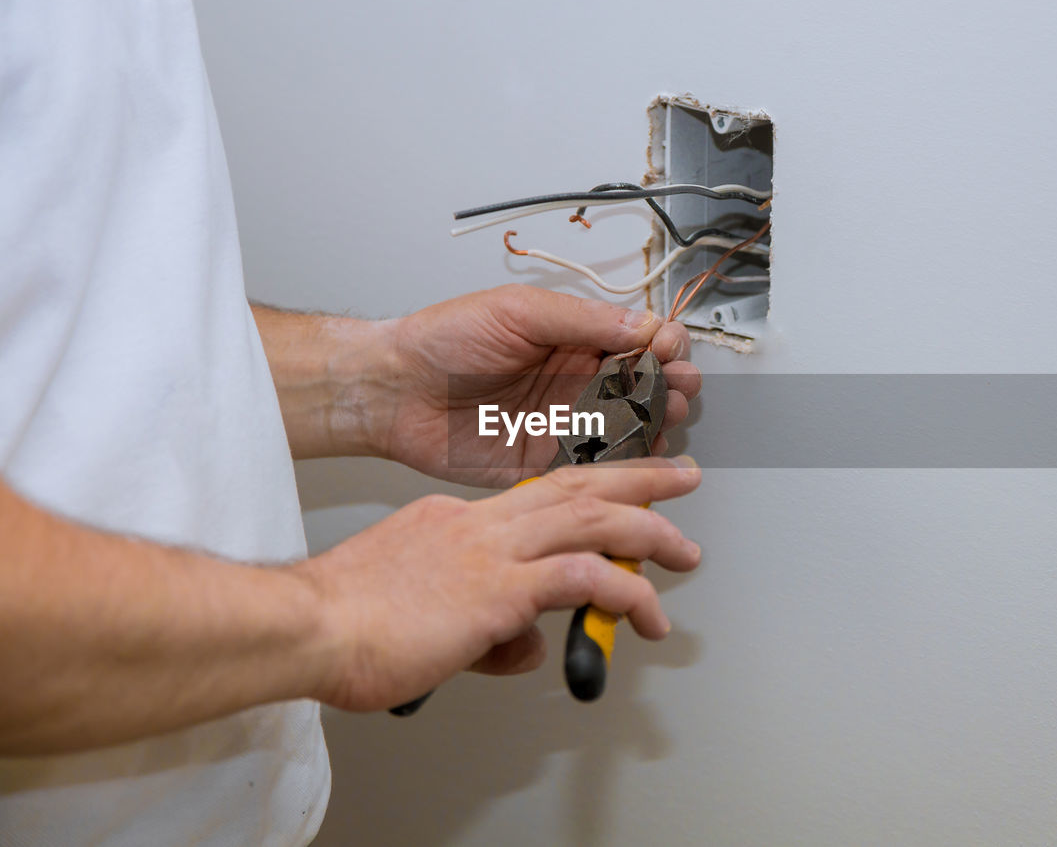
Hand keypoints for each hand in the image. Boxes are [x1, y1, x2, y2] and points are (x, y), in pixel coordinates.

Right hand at [300, 457, 701, 709]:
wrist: (307, 627)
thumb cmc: (341, 624)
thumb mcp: (422, 617)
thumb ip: (481, 626)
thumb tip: (522, 647)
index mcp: (454, 522)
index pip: (535, 499)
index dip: (585, 493)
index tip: (614, 495)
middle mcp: (478, 524)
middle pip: (576, 485)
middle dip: (638, 479)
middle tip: (677, 475)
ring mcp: (491, 551)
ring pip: (592, 519)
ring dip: (648, 531)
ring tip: (683, 550)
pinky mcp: (499, 588)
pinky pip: (583, 579)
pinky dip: (625, 592)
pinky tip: (646, 613)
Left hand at [380, 284, 700, 486]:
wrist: (393, 392)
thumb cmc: (441, 341)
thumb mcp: (517, 311)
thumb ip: (581, 319)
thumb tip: (640, 323)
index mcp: (572, 336)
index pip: (640, 338)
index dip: (664, 344)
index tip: (669, 350)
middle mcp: (575, 380)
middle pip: (647, 385)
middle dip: (672, 386)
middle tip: (676, 389)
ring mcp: (565, 423)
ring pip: (632, 429)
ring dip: (656, 425)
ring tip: (662, 420)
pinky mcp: (548, 464)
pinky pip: (598, 470)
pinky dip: (625, 468)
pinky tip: (637, 458)